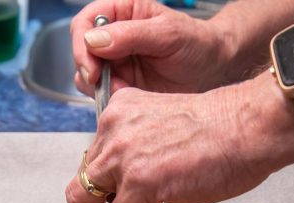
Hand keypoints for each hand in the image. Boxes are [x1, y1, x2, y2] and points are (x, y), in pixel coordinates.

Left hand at [65, 77, 293, 202]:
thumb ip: (141, 144)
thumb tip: (132, 180)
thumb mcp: (165, 124)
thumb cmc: (222, 129)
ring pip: (84, 198)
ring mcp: (123, 156)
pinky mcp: (139, 183)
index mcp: (120, 111)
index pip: (93, 154)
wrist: (248, 128)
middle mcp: (113, 129)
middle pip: (81, 176)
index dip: (90, 183)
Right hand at [71, 0, 230, 95]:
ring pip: (86, 75)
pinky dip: (109, 99)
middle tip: (102, 84)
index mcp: (122, 11)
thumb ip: (131, 34)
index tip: (93, 66)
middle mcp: (113, 35)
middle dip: (88, 70)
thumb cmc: (196, 42)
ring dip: (98, 87)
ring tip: (124, 90)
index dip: (82, 45)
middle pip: (80, 51)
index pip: (84, 23)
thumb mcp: (168, 33)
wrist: (212, 69)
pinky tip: (129, 98)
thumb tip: (94, 39)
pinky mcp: (121, 83)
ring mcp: (115, 61)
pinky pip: (101, 93)